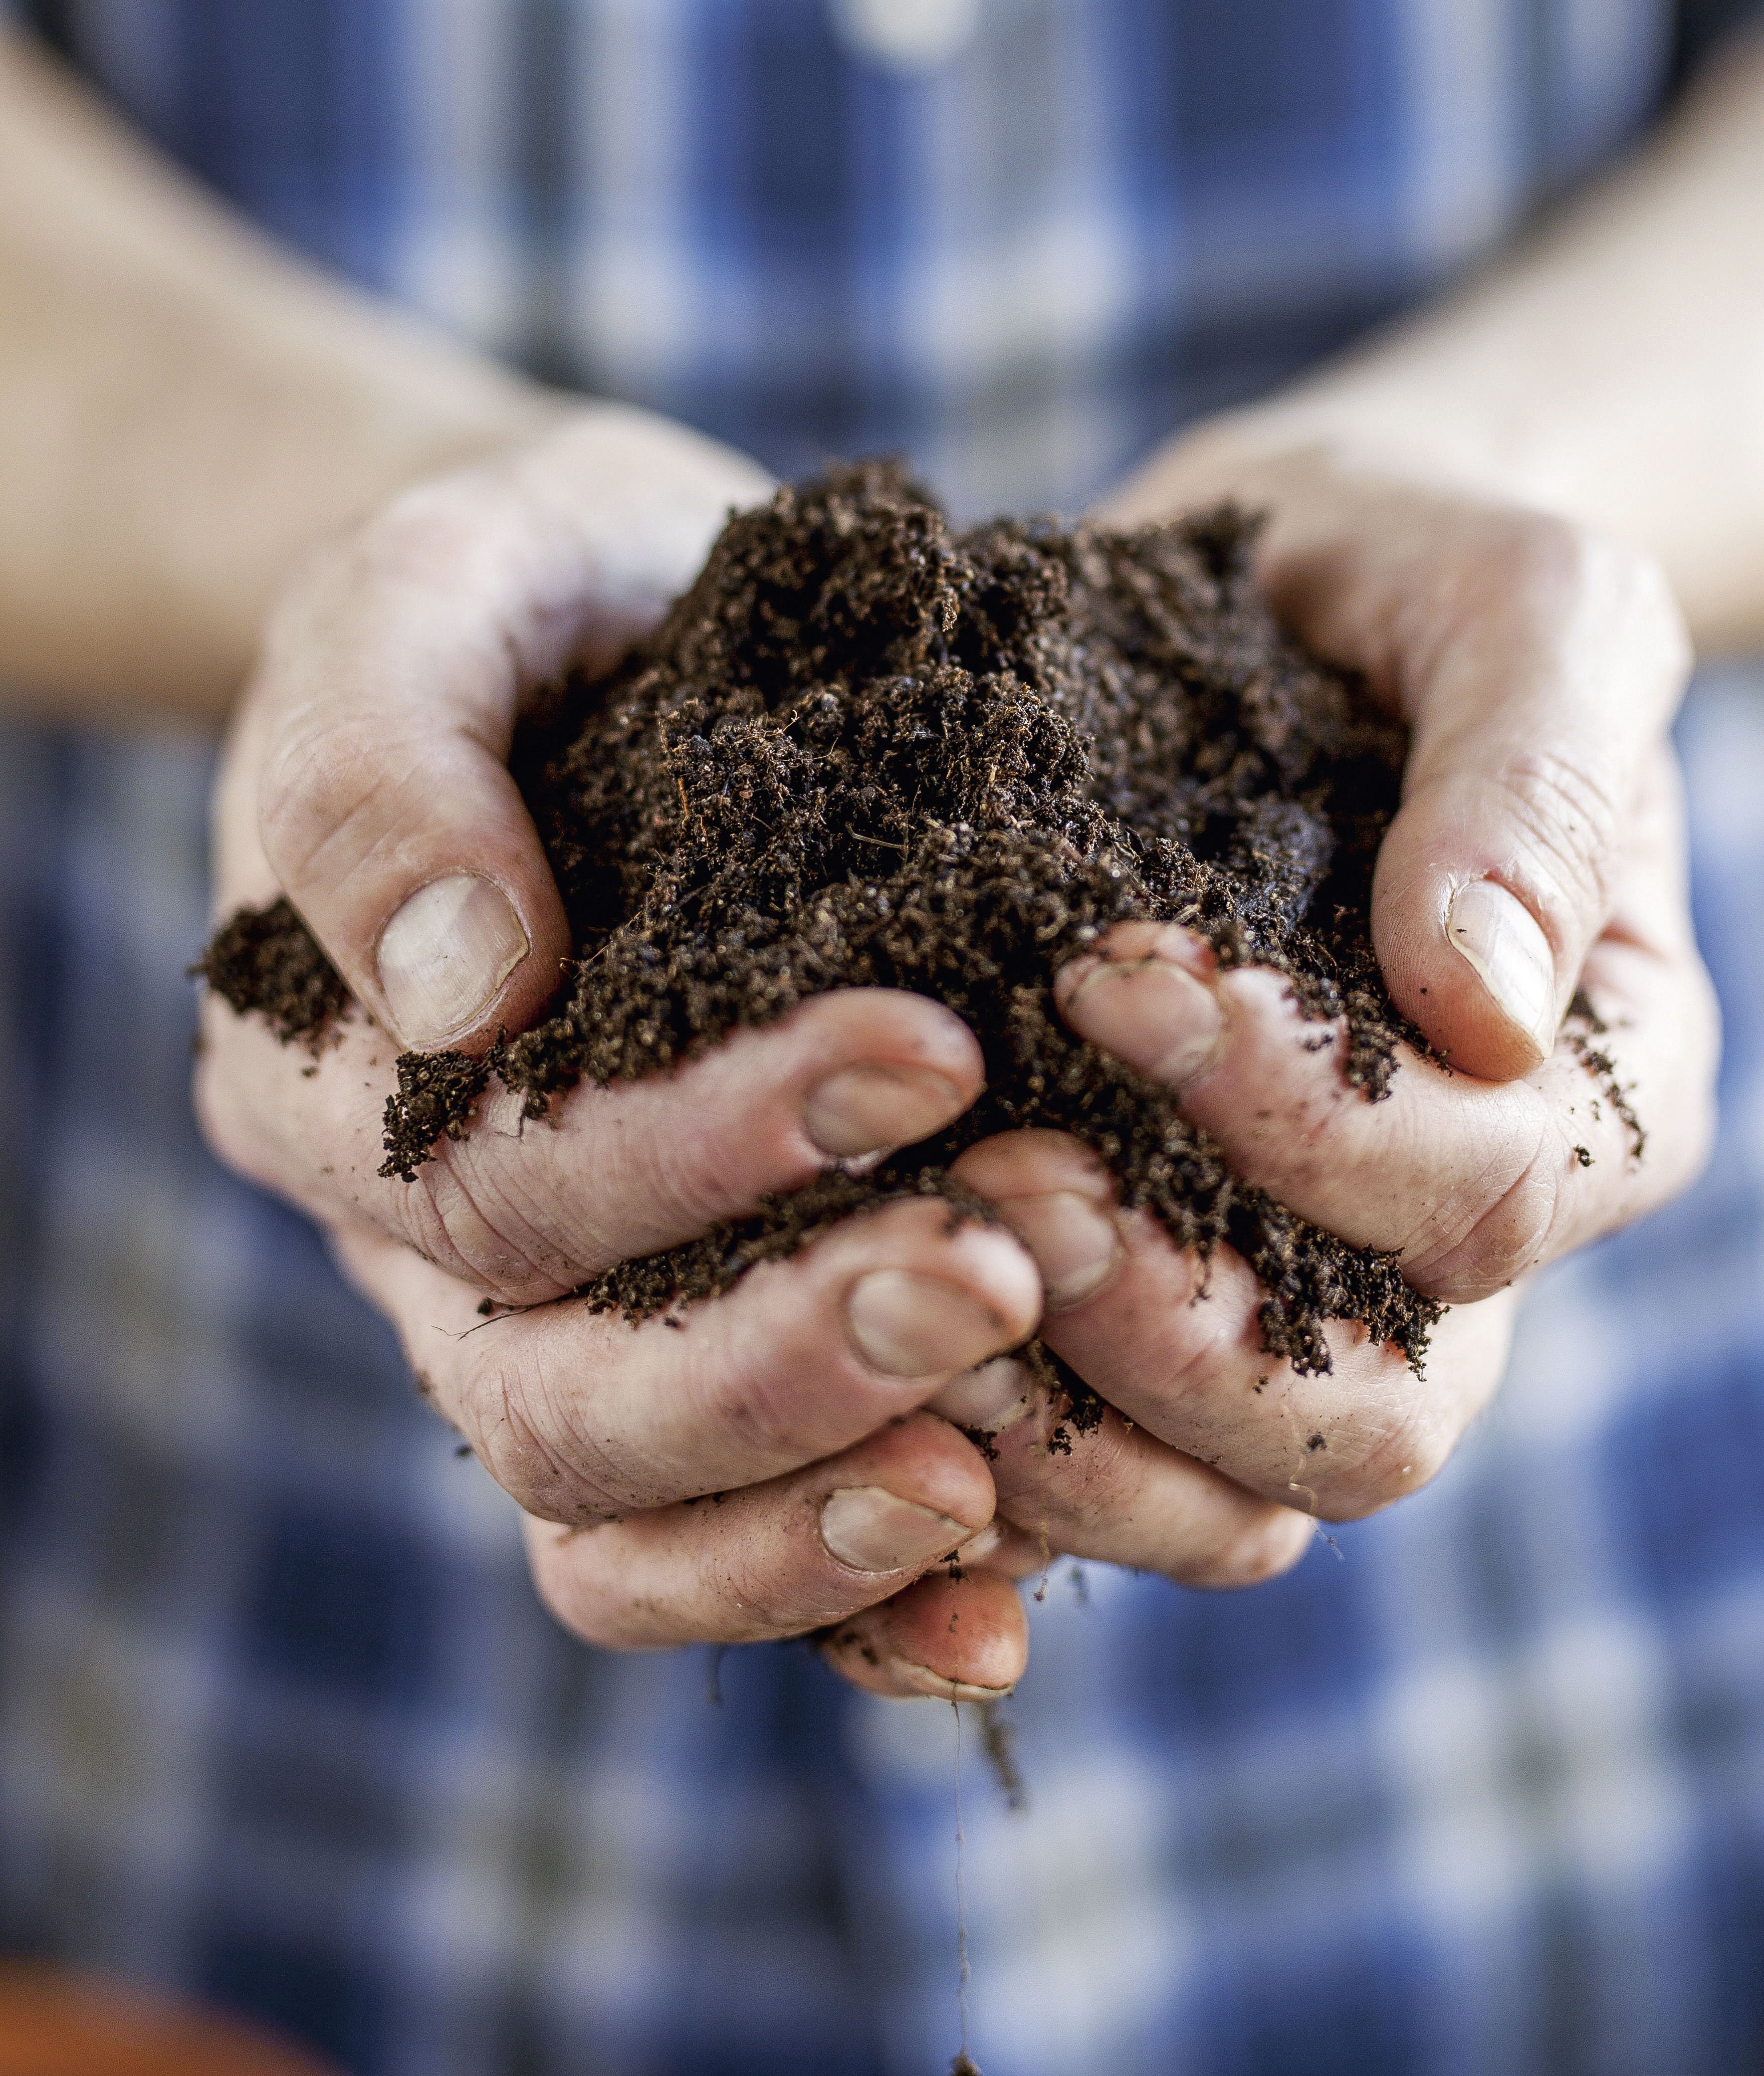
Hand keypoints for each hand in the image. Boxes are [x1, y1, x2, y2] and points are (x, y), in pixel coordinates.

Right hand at [196, 407, 1053, 1696]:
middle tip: (1017, 1261)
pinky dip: (842, 1598)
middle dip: (788, 1350)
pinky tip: (994, 1597)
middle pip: (556, 1392)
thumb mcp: (434, 585)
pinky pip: (714, 1543)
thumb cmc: (528, 593)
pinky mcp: (678, 1345)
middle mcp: (415, 1236)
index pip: (489, 1176)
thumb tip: (460, 983)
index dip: (695, 1145)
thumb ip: (384, 749)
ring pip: (624, 1510)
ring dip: (823, 1498)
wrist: (617, 634)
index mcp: (326, 1069)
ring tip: (1016, 1442)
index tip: (933, 1050)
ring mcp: (542, 1319)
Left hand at [899, 440, 1718, 1620]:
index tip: (1107, 969)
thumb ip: (1535, 780)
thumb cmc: (1414, 580)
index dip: (1298, 1116)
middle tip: (990, 1175)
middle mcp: (1460, 1238)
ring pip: (1222, 1492)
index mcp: (1598, 1094)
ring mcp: (1301, 1290)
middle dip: (1168, 1324)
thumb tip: (1488, 1005)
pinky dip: (975, 1462)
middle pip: (1363, 1414)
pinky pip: (1090, 1463)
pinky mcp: (1151, 1294)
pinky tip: (840, 1355)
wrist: (1270, 593)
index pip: (1478, 1190)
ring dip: (1056, 1420)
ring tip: (889, 1266)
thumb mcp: (1524, 605)